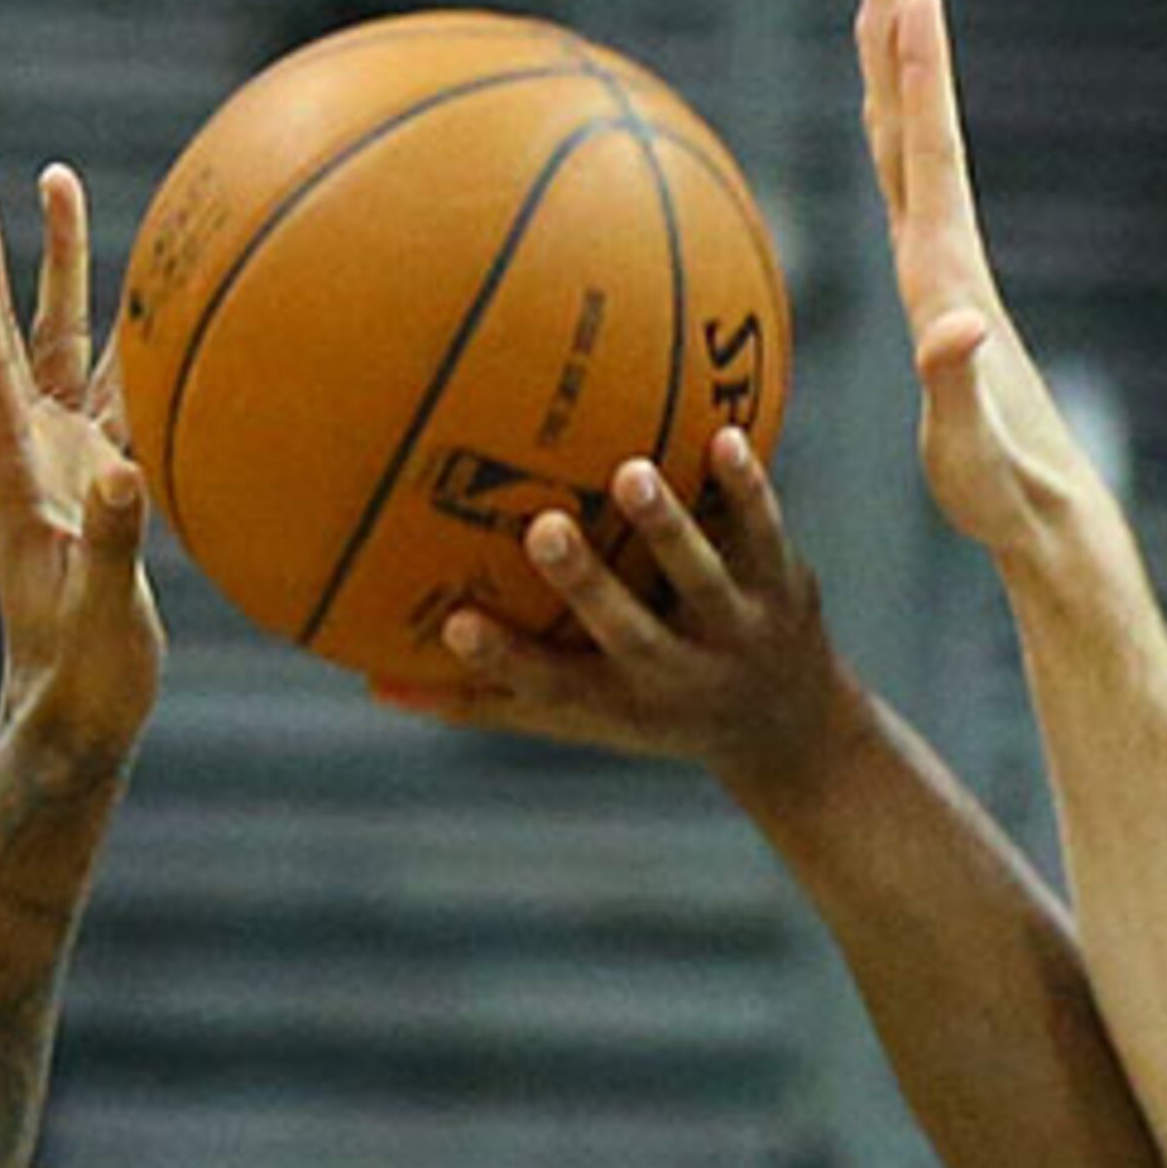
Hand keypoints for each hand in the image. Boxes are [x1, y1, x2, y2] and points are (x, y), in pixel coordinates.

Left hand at [0, 150, 159, 766]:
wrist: (75, 717)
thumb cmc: (81, 680)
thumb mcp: (98, 616)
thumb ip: (112, 543)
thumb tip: (124, 473)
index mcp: (15, 478)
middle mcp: (31, 452)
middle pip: (12, 328)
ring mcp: (66, 461)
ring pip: (65, 344)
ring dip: (60, 267)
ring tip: (56, 181)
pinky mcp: (102, 481)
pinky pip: (117, 389)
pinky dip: (131, 335)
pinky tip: (149, 287)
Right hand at [427, 434, 859, 804]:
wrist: (793, 733)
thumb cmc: (655, 711)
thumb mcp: (577, 714)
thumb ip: (484, 698)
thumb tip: (373, 685)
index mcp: (617, 698)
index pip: (550, 685)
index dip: (504, 660)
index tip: (453, 625)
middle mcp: (676, 672)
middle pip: (627, 631)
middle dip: (587, 585)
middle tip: (544, 531)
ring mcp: (734, 629)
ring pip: (701, 578)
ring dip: (668, 529)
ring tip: (632, 473)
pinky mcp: (781, 584)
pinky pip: (764, 531)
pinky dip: (747, 490)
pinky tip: (725, 434)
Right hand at [855, 0, 1108, 562]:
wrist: (1049, 522)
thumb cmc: (1001, 498)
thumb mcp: (968, 453)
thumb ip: (954, 390)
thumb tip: (952, 324)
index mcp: (947, 287)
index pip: (930, 164)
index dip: (919, 81)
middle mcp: (952, 272)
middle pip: (920, 146)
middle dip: (901, 61)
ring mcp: (951, 289)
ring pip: (915, 173)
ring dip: (899, 100)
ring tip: (885, 30)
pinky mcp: (947, 312)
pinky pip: (912, 214)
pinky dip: (898, 166)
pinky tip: (892, 153)